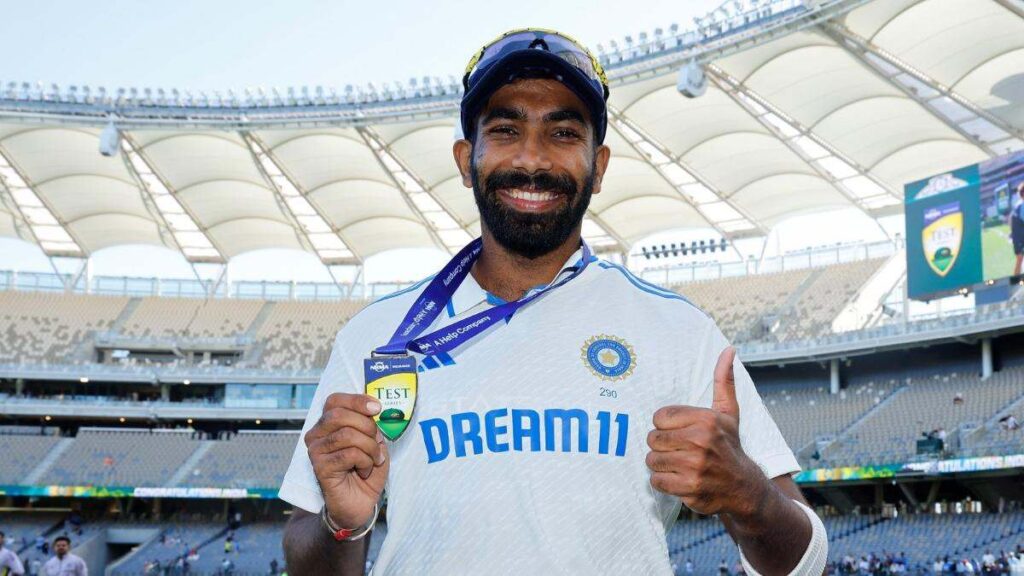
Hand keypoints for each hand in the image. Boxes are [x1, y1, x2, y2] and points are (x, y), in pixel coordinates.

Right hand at [304, 392, 388, 527]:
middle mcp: (316, 434)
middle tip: (377, 441)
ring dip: (369, 447)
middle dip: (367, 426)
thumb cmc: (366, 470)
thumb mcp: (373, 442)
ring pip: (346, 435)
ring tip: (373, 460)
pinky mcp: (319, 467)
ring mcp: (315, 451)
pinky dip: (365, 462)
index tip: (377, 408)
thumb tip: (374, 409)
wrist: (360, 503)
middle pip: (339, 415)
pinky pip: (348, 454)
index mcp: (328, 424)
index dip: (356, 400)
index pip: (334, 401)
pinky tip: (364, 471)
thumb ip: (371, 424)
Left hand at [646, 346, 767, 517]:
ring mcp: (694, 467)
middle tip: (679, 450)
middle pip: (653, 439)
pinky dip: (664, 482)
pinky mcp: (688, 488)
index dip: (666, 426)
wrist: (743, 487)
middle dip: (662, 445)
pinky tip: (679, 478)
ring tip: (679, 464)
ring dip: (662, 464)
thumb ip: (723, 381)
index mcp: (706, 420)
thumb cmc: (729, 446)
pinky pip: (656, 480)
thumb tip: (728, 350)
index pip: (659, 417)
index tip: (681, 432)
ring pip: (652, 460)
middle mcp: (700, 442)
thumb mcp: (728, 412)